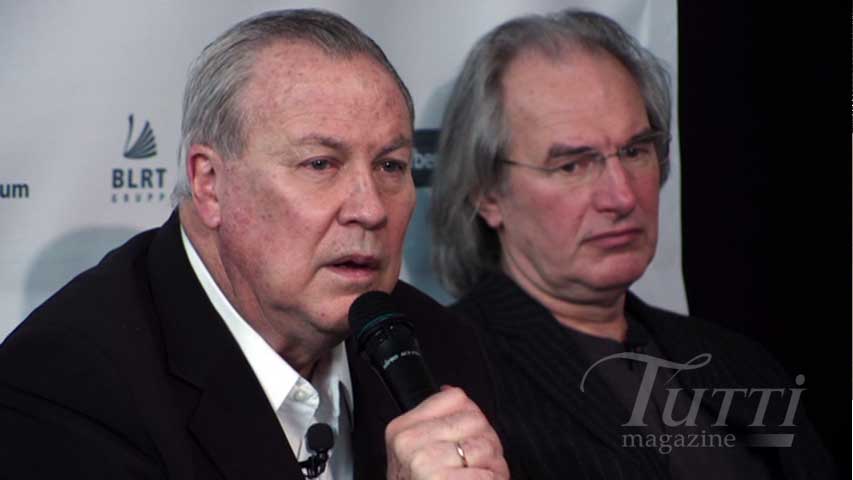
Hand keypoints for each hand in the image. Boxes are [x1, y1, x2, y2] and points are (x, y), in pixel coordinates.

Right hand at [385, 386, 508, 479]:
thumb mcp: (413, 454)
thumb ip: (433, 422)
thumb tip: (453, 394)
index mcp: (401, 430)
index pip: (455, 397)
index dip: (471, 418)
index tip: (466, 437)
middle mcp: (410, 444)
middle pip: (475, 420)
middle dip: (487, 443)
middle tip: (479, 464)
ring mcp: (426, 464)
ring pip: (485, 445)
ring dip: (493, 466)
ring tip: (479, 478)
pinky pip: (487, 474)